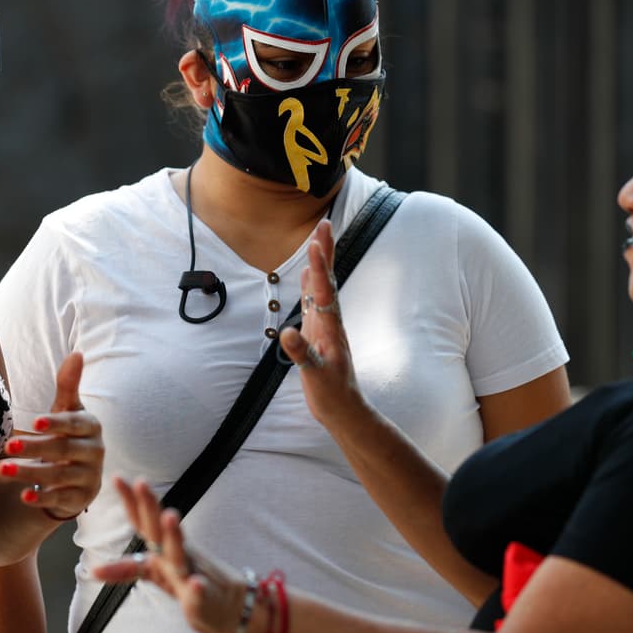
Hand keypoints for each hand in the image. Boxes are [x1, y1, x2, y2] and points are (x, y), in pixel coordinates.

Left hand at [0, 352, 103, 519]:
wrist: (81, 474)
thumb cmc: (69, 434)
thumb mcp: (67, 410)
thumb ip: (69, 384)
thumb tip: (77, 353)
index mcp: (91, 427)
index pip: (74, 424)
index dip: (56, 423)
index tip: (34, 422)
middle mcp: (95, 452)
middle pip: (64, 449)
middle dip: (35, 448)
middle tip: (7, 447)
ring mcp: (89, 476)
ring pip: (60, 475)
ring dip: (31, 473)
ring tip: (4, 470)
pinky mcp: (81, 498)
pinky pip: (61, 499)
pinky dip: (43, 499)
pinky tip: (24, 496)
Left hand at [92, 477, 248, 632]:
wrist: (226, 602)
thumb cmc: (185, 580)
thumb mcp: (154, 573)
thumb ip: (127, 569)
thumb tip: (92, 570)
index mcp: (162, 546)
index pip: (143, 520)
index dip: (130, 501)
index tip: (116, 477)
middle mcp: (176, 552)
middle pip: (159, 528)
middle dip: (150, 505)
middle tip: (141, 482)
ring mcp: (190, 571)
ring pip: (180, 552)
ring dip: (174, 534)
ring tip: (170, 516)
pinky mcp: (203, 595)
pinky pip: (199, 591)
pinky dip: (198, 587)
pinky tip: (197, 584)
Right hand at [279, 220, 368, 428]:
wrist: (343, 409)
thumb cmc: (332, 394)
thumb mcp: (316, 376)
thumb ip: (302, 354)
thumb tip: (289, 333)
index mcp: (331, 328)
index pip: (324, 291)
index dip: (319, 266)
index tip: (315, 241)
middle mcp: (330, 321)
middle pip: (327, 280)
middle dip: (325, 252)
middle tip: (324, 223)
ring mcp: (326, 324)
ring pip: (323, 286)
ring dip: (320, 262)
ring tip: (318, 238)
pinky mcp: (319, 331)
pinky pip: (315, 300)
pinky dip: (312, 283)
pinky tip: (309, 273)